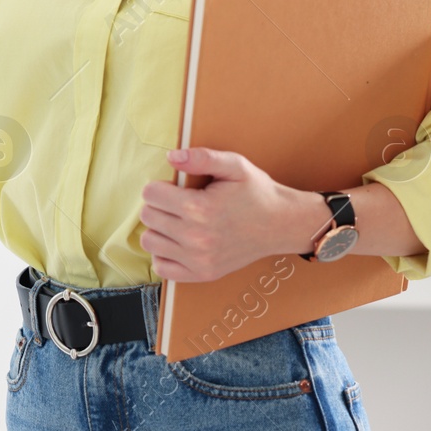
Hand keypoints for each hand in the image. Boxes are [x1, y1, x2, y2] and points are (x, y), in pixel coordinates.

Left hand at [138, 147, 308, 281]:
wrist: (282, 224)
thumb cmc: (257, 193)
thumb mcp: (235, 165)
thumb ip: (202, 157)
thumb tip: (171, 157)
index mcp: (200, 209)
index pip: (150, 194)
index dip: (160, 186)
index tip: (176, 188)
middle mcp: (196, 238)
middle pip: (148, 216)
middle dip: (159, 205)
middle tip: (180, 203)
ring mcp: (199, 260)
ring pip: (149, 241)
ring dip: (159, 228)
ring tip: (178, 221)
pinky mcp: (203, 274)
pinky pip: (162, 267)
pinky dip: (164, 254)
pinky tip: (178, 242)